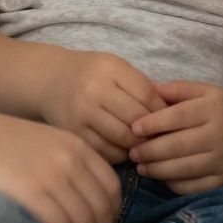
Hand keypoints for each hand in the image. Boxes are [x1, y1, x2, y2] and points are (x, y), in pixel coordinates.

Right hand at [0, 112, 120, 222]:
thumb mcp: (42, 143)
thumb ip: (67, 164)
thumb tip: (85, 202)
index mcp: (76, 146)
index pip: (112, 186)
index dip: (112, 214)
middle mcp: (70, 160)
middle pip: (101, 207)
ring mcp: (52, 176)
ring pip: (83, 221)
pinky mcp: (31, 193)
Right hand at [42, 49, 166, 161]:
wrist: (50, 80)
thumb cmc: (91, 73)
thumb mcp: (116, 68)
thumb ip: (142, 86)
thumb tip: (172, 112)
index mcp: (110, 69)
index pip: (146, 95)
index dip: (162, 111)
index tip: (169, 119)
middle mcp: (94, 90)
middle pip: (135, 118)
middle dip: (153, 131)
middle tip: (161, 137)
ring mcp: (82, 114)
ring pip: (122, 138)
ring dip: (138, 145)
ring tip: (144, 144)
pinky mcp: (74, 134)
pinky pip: (106, 151)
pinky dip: (121, 154)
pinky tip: (125, 149)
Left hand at [129, 81, 222, 194]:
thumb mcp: (209, 91)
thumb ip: (179, 89)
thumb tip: (147, 89)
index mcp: (214, 109)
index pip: (177, 117)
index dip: (153, 124)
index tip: (134, 128)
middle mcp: (220, 135)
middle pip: (177, 146)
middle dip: (150, 151)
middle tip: (132, 152)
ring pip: (184, 169)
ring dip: (157, 170)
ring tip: (141, 167)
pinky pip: (195, 187)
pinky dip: (175, 185)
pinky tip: (162, 179)